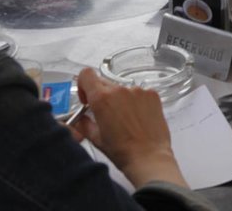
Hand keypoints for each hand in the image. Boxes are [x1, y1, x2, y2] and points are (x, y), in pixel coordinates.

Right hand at [73, 68, 187, 188]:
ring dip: (119, 100)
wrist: (149, 157)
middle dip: (101, 96)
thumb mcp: (95, 138)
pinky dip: (135, 101)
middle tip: (105, 114)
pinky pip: (139, 92)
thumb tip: (79, 117)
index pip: (86, 74)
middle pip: (104, 82)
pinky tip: (138, 118)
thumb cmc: (122, 151)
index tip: (87, 99)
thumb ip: (83, 123)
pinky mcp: (152, 94)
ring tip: (124, 120)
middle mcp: (120, 89)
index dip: (83, 85)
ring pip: (122, 89)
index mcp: (102, 98)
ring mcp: (138, 90)